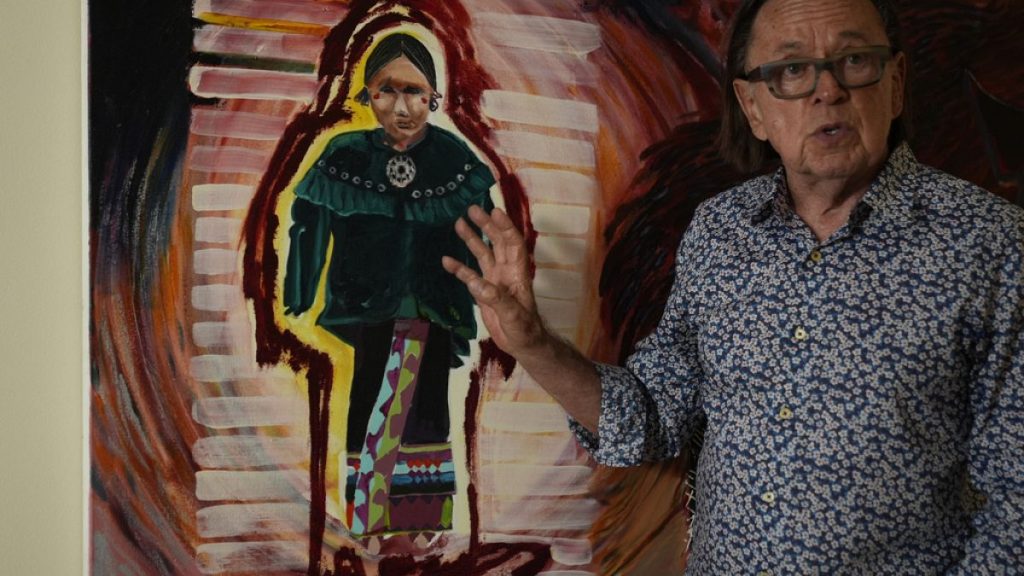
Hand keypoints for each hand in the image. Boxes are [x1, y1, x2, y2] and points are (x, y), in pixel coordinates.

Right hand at [442, 205, 547, 355]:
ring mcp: (494, 279)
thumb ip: (496, 298)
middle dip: (486, 225)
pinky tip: (446, 259)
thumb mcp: (513, 315)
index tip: (495, 211)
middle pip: (496, 242)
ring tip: (458, 222)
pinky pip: (469, 275)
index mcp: (518, 272)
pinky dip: (459, 267)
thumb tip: (475, 283)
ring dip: (472, 239)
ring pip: (482, 254)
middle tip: (472, 208)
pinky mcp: (483, 291)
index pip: (513, 244)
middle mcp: (506, 271)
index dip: (505, 227)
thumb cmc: (525, 329)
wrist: (522, 344)